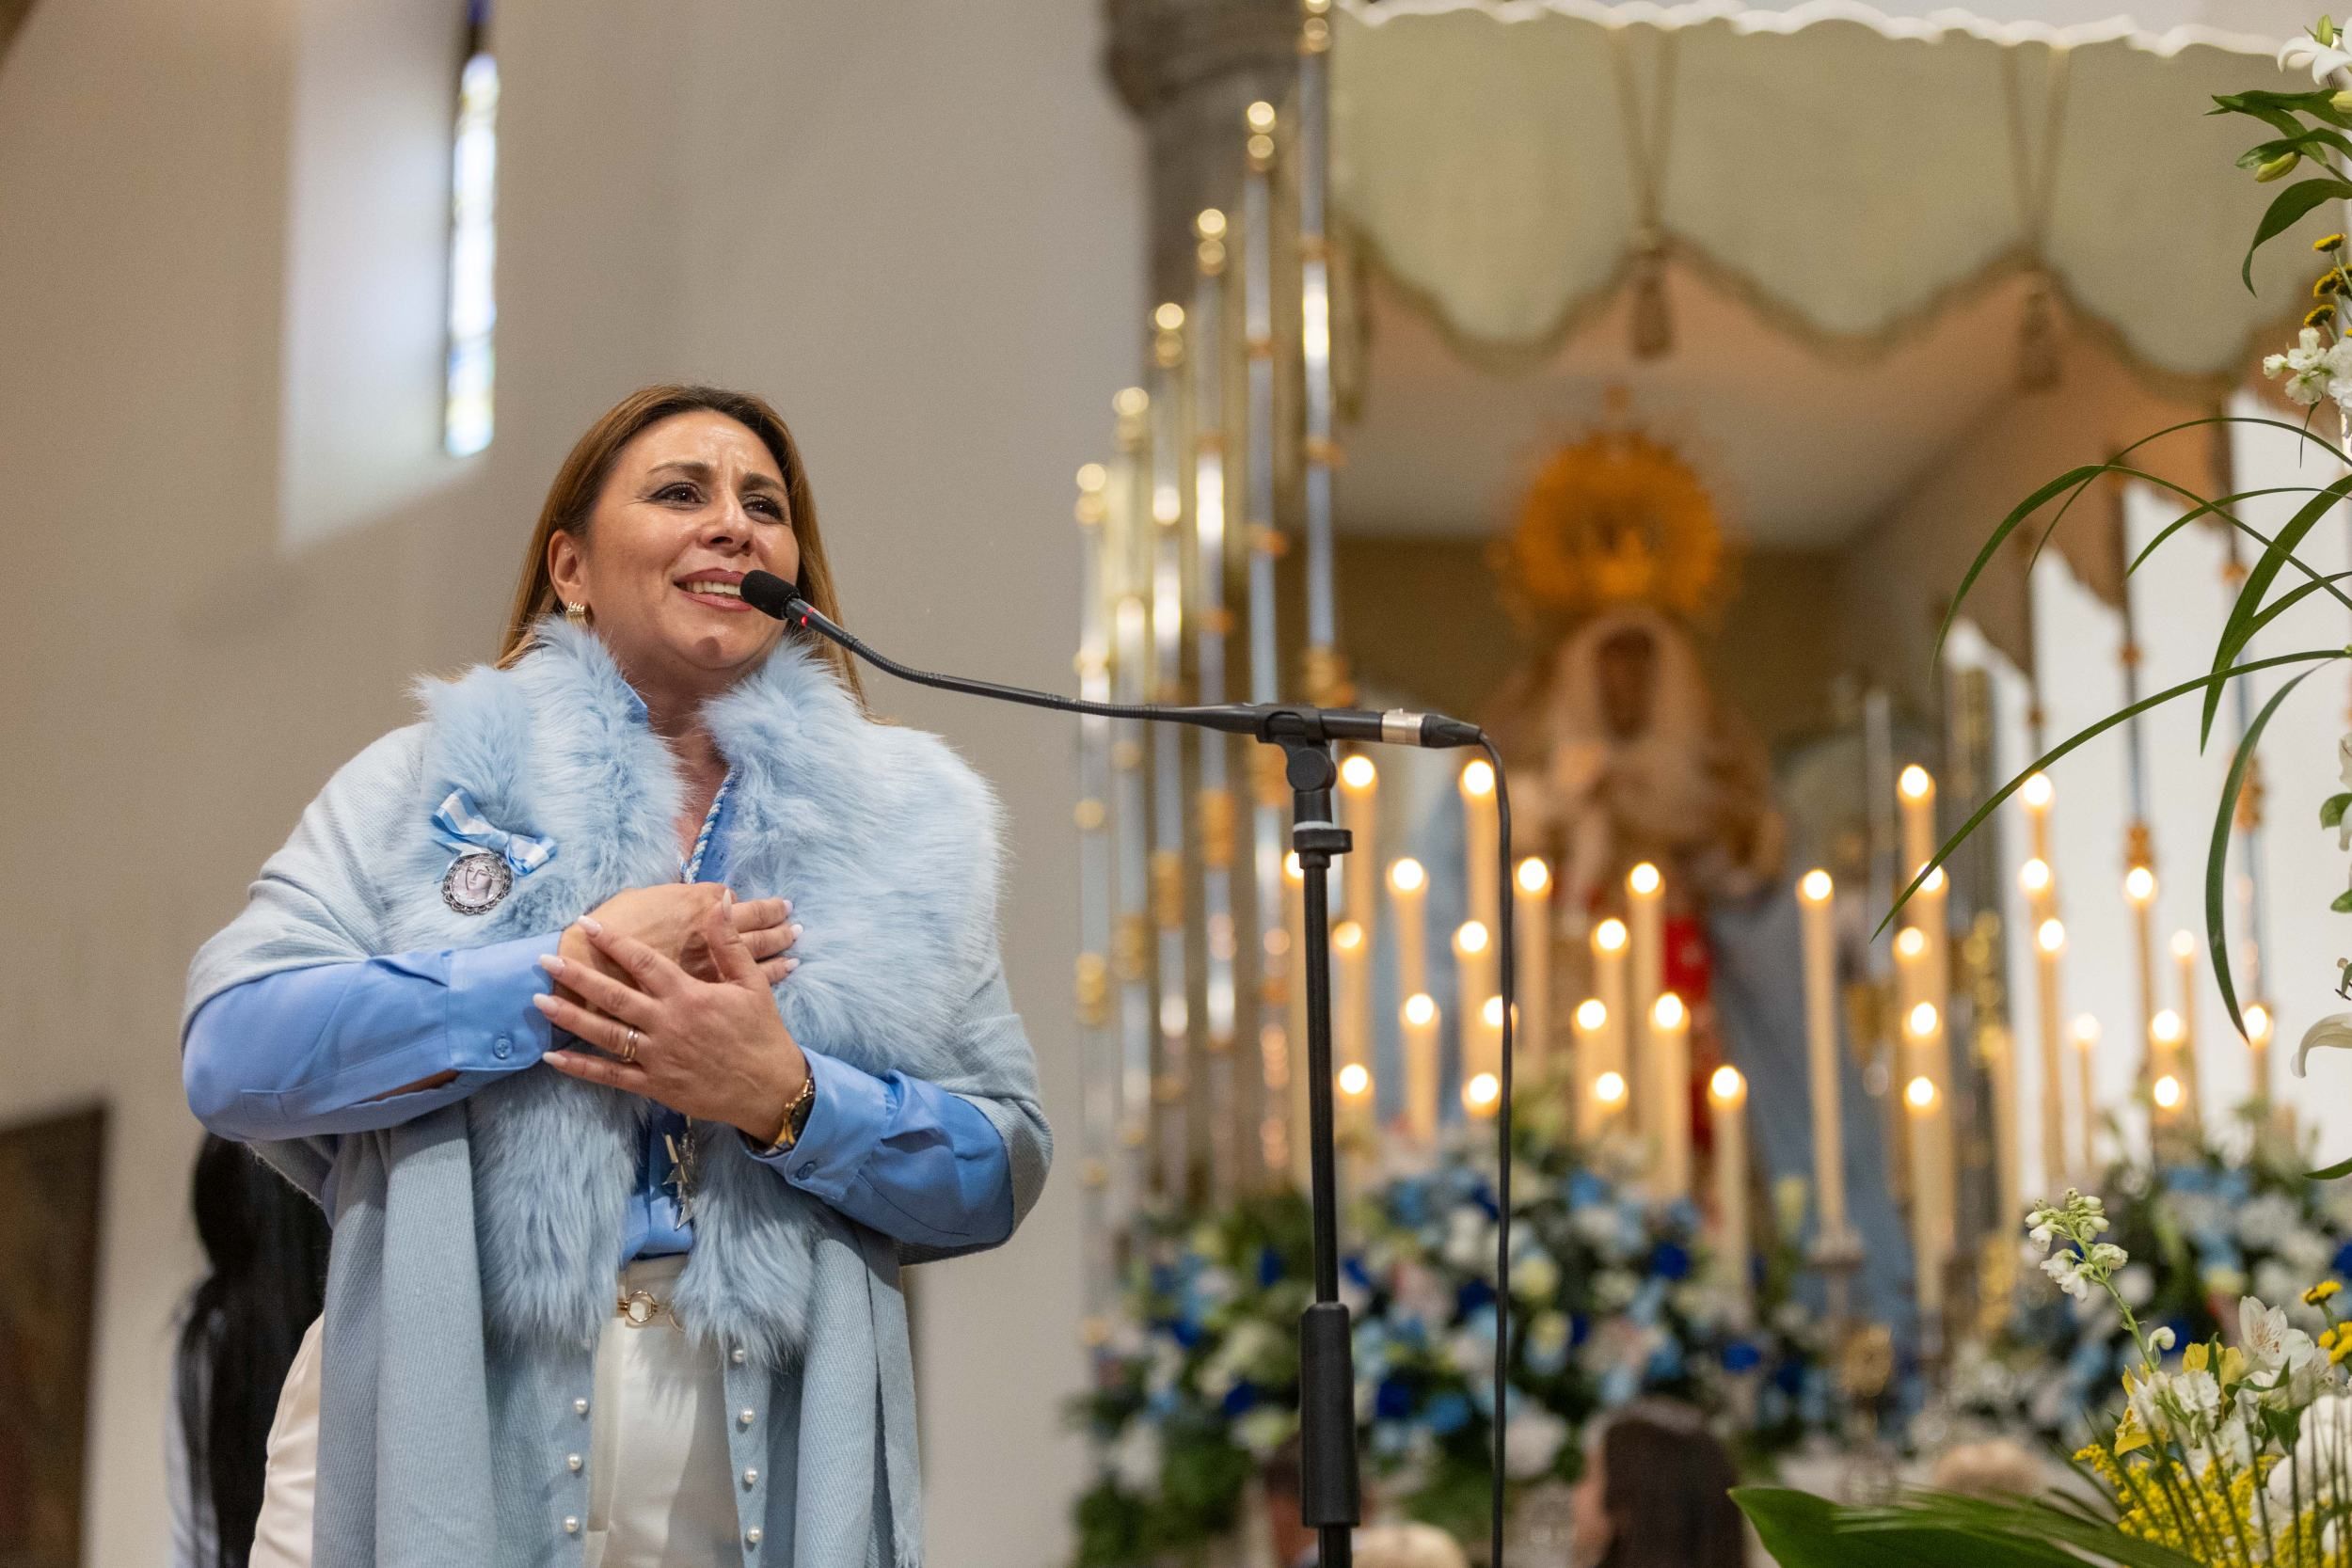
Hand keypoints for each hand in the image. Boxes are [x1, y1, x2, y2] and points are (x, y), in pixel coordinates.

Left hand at [534, 893, 808, 1139]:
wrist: (769, 1088)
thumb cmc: (761, 1033)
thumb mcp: (752, 984)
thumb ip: (729, 944)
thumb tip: (721, 902)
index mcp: (688, 995)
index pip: (643, 962)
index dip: (614, 942)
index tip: (587, 924)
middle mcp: (666, 1024)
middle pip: (612, 995)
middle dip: (577, 975)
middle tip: (545, 959)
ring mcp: (656, 1056)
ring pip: (604, 1033)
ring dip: (570, 1015)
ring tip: (540, 1000)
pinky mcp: (653, 1084)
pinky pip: (610, 1075)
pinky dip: (580, 1066)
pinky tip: (553, 1055)